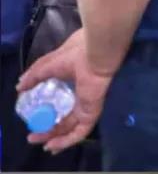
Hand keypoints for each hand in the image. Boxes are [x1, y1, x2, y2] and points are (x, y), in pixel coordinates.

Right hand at [17, 29, 112, 153]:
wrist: (96, 53)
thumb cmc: (76, 54)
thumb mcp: (48, 65)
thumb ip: (34, 76)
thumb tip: (20, 87)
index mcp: (76, 84)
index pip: (64, 103)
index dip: (50, 112)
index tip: (35, 120)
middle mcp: (83, 97)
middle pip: (67, 119)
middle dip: (51, 130)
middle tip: (34, 137)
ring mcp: (88, 105)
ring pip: (73, 128)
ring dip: (57, 138)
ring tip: (41, 143)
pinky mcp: (92, 112)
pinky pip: (80, 131)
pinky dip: (67, 140)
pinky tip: (53, 145)